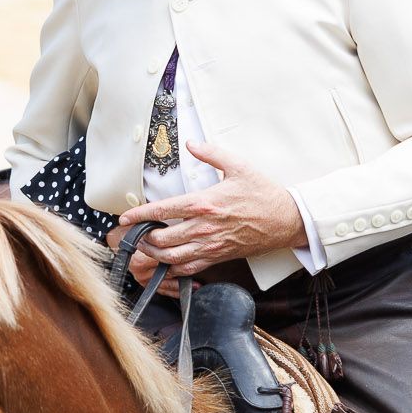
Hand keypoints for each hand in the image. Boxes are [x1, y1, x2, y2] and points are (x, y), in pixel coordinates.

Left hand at [112, 144, 303, 281]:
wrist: (286, 220)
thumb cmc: (263, 194)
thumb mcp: (239, 166)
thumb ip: (211, 153)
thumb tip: (191, 144)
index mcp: (204, 203)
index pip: (162, 211)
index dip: (139, 215)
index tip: (124, 218)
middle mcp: (203, 227)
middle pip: (161, 238)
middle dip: (142, 238)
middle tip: (133, 233)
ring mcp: (210, 245)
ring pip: (171, 257)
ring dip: (154, 254)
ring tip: (145, 247)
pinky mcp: (218, 256)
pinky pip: (189, 268)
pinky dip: (173, 268)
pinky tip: (166, 263)